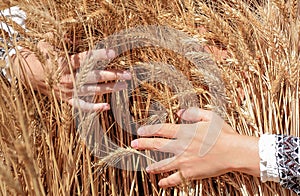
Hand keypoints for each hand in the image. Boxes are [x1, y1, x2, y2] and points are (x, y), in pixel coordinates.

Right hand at [13, 41, 130, 110]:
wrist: (28, 75)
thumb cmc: (41, 58)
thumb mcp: (47, 44)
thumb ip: (62, 41)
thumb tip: (72, 36)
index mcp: (65, 62)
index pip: (85, 58)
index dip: (99, 55)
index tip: (113, 53)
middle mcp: (69, 77)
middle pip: (94, 76)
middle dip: (112, 74)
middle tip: (128, 74)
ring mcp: (69, 90)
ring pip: (92, 90)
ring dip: (109, 88)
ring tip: (124, 86)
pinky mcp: (67, 99)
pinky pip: (81, 106)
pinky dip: (93, 108)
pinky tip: (106, 107)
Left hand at [131, 107, 259, 187]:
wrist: (233, 152)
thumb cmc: (223, 133)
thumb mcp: (209, 116)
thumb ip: (193, 113)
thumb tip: (180, 112)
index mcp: (185, 132)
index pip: (161, 130)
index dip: (149, 130)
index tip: (140, 131)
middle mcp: (181, 146)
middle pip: (158, 145)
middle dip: (144, 144)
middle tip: (134, 144)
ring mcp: (184, 161)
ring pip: (163, 164)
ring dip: (153, 166)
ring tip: (147, 168)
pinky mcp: (190, 173)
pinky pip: (175, 178)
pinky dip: (167, 181)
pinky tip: (161, 183)